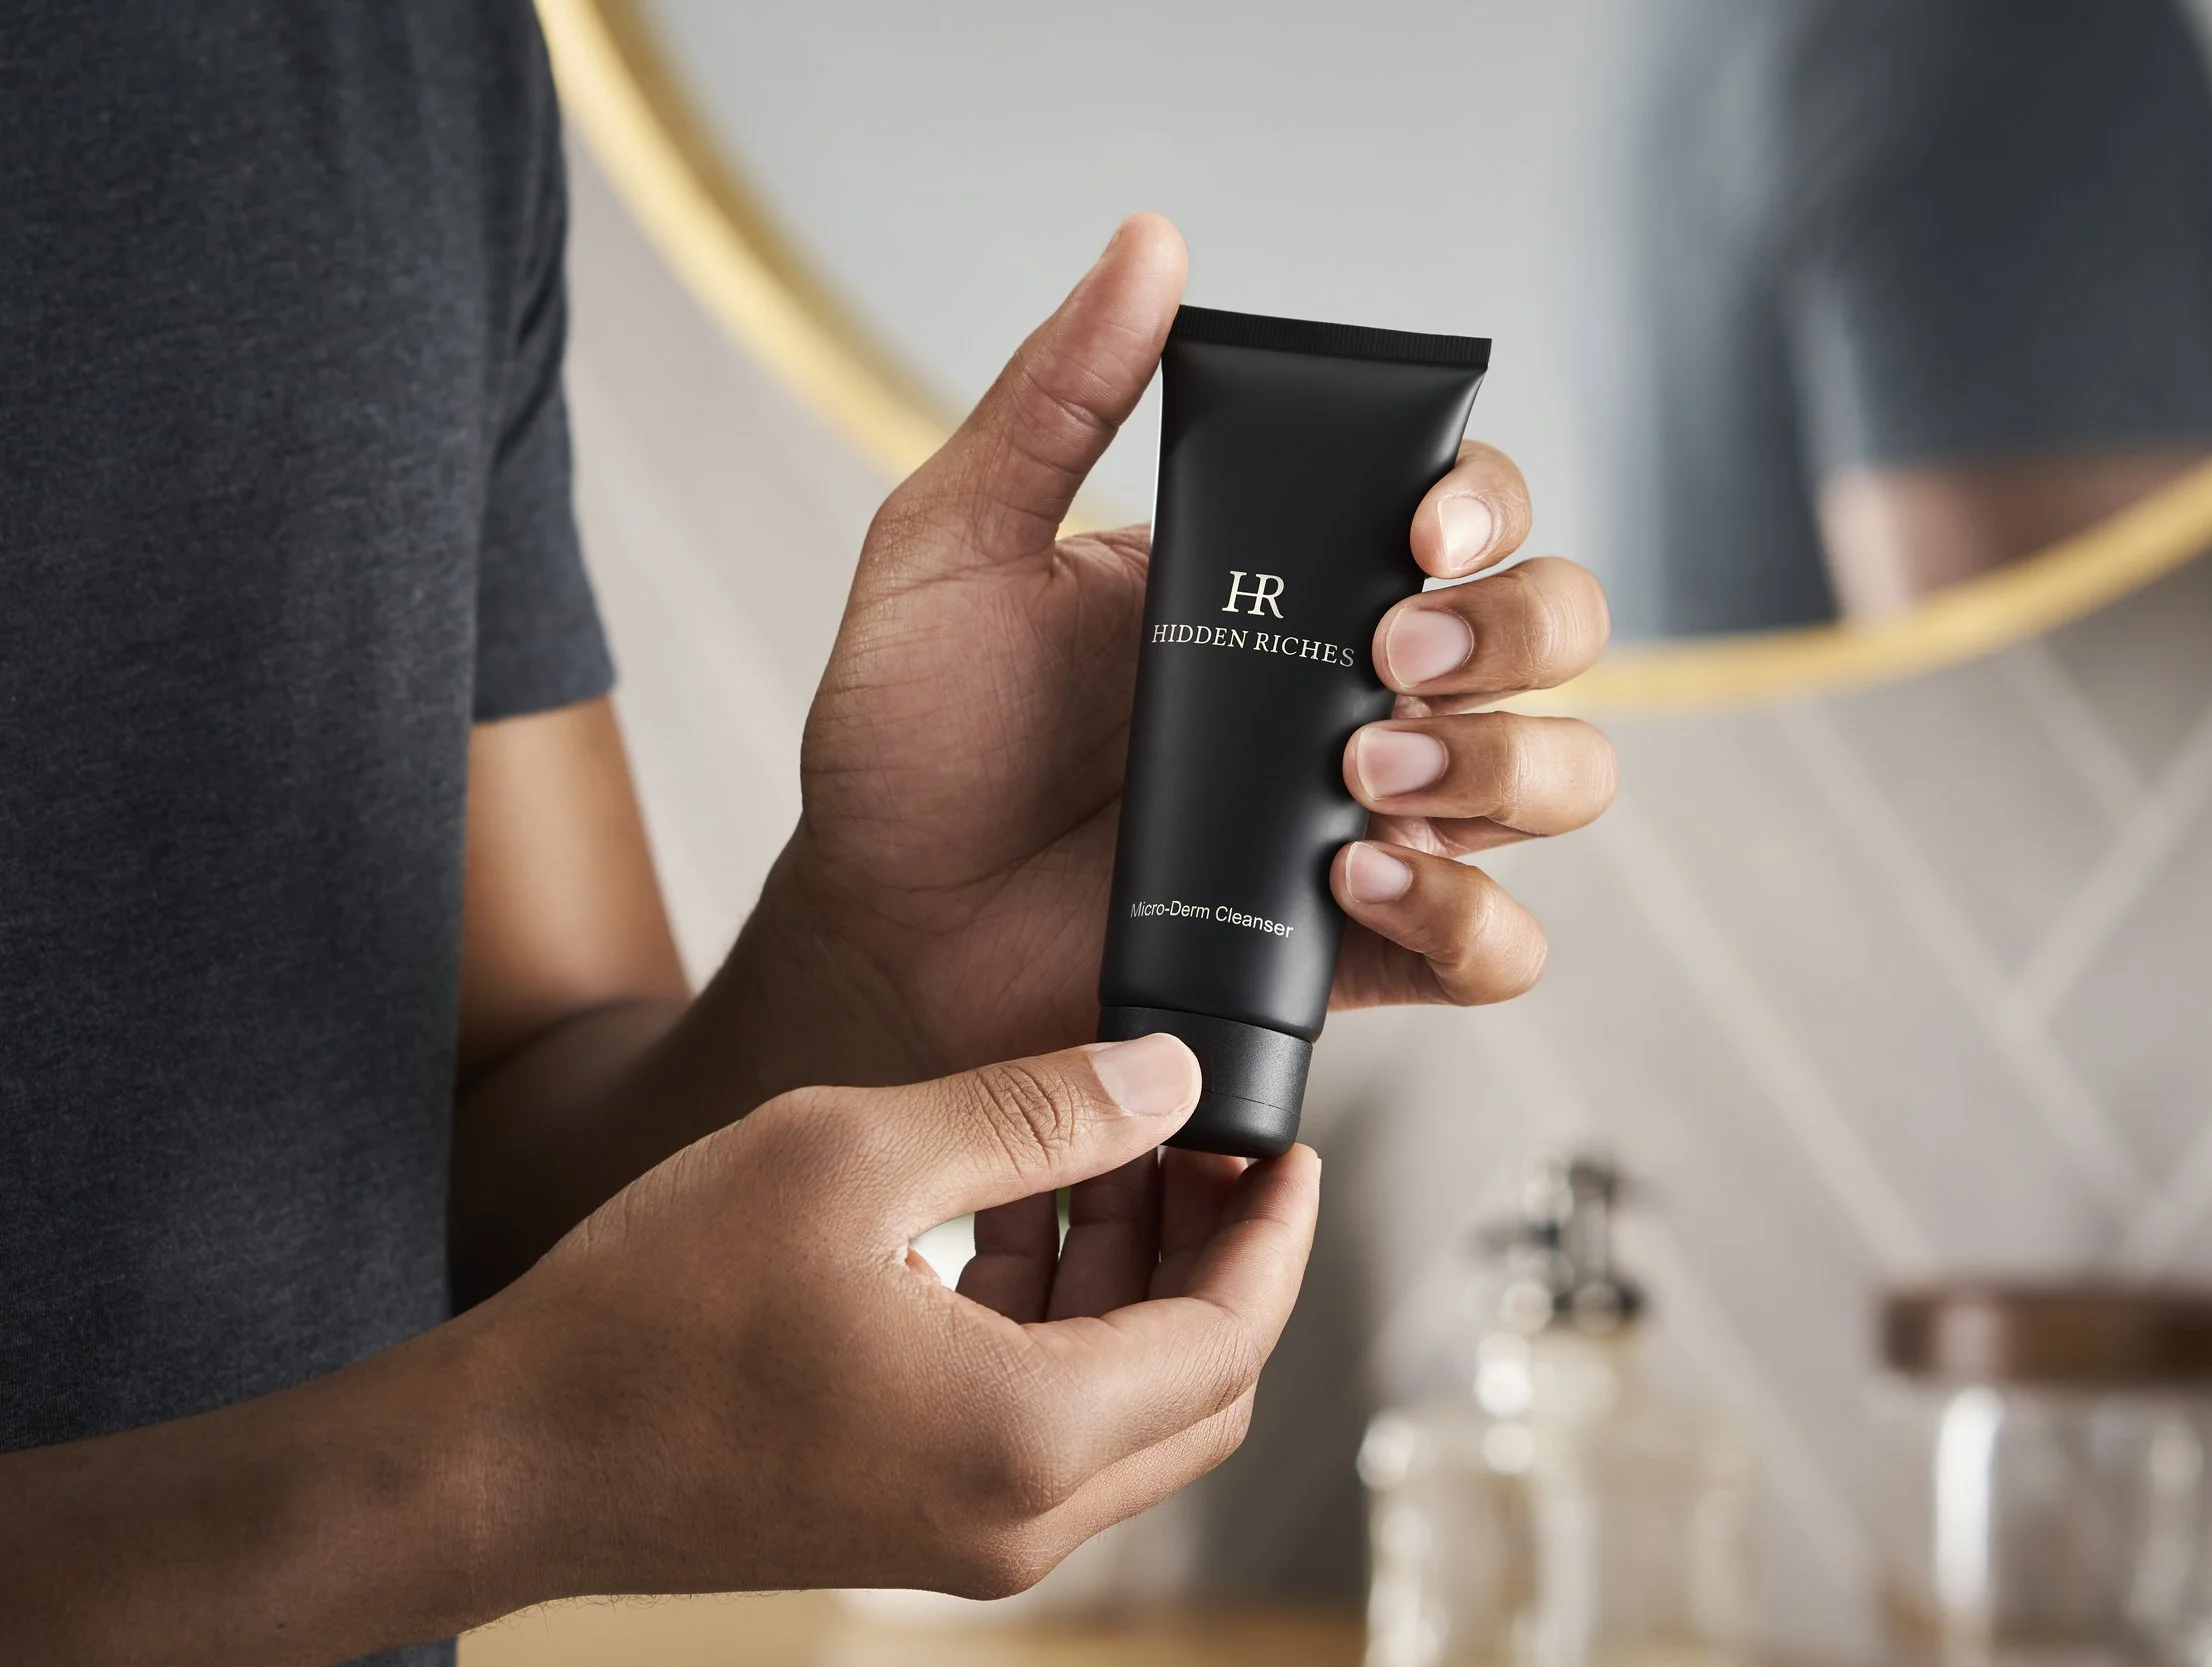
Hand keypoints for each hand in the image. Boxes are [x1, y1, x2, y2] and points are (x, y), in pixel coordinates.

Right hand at [488, 1032, 1316, 1598]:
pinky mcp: (917, 1525)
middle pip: (1201, 1387)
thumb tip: (1168, 1082)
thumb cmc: (651, 1313)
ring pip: (1125, 1409)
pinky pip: (1041, 1426)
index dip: (1276, 1229)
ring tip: (1102, 1153)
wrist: (509, 1457)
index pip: (1233, 1335)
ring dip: (1132, 1283)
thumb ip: (1034, 1115)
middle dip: (1217, 1256)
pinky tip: (1010, 1216)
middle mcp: (1020, 1516)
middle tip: (1203, 1143)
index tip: (1287, 1144)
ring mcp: (968, 1537)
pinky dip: (1056, 1325)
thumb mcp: (853, 1158)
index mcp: (1029, 1434)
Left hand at [770, 213, 1614, 1086]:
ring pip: (1563, 777)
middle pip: (1556, 629)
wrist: (880, 927)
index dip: (1486, 503)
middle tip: (1386, 659)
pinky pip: (1498, 948)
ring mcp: (1369, 823)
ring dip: (1507, 767)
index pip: (1462, 509)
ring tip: (1362, 782)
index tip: (1418, 526)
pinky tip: (1358, 883)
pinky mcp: (1356, 951)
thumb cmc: (912, 742)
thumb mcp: (958, 545)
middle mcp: (1352, 692)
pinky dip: (1473, 916)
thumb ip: (1054, 400)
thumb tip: (1146, 244)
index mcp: (1286, 581)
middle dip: (1515, 633)